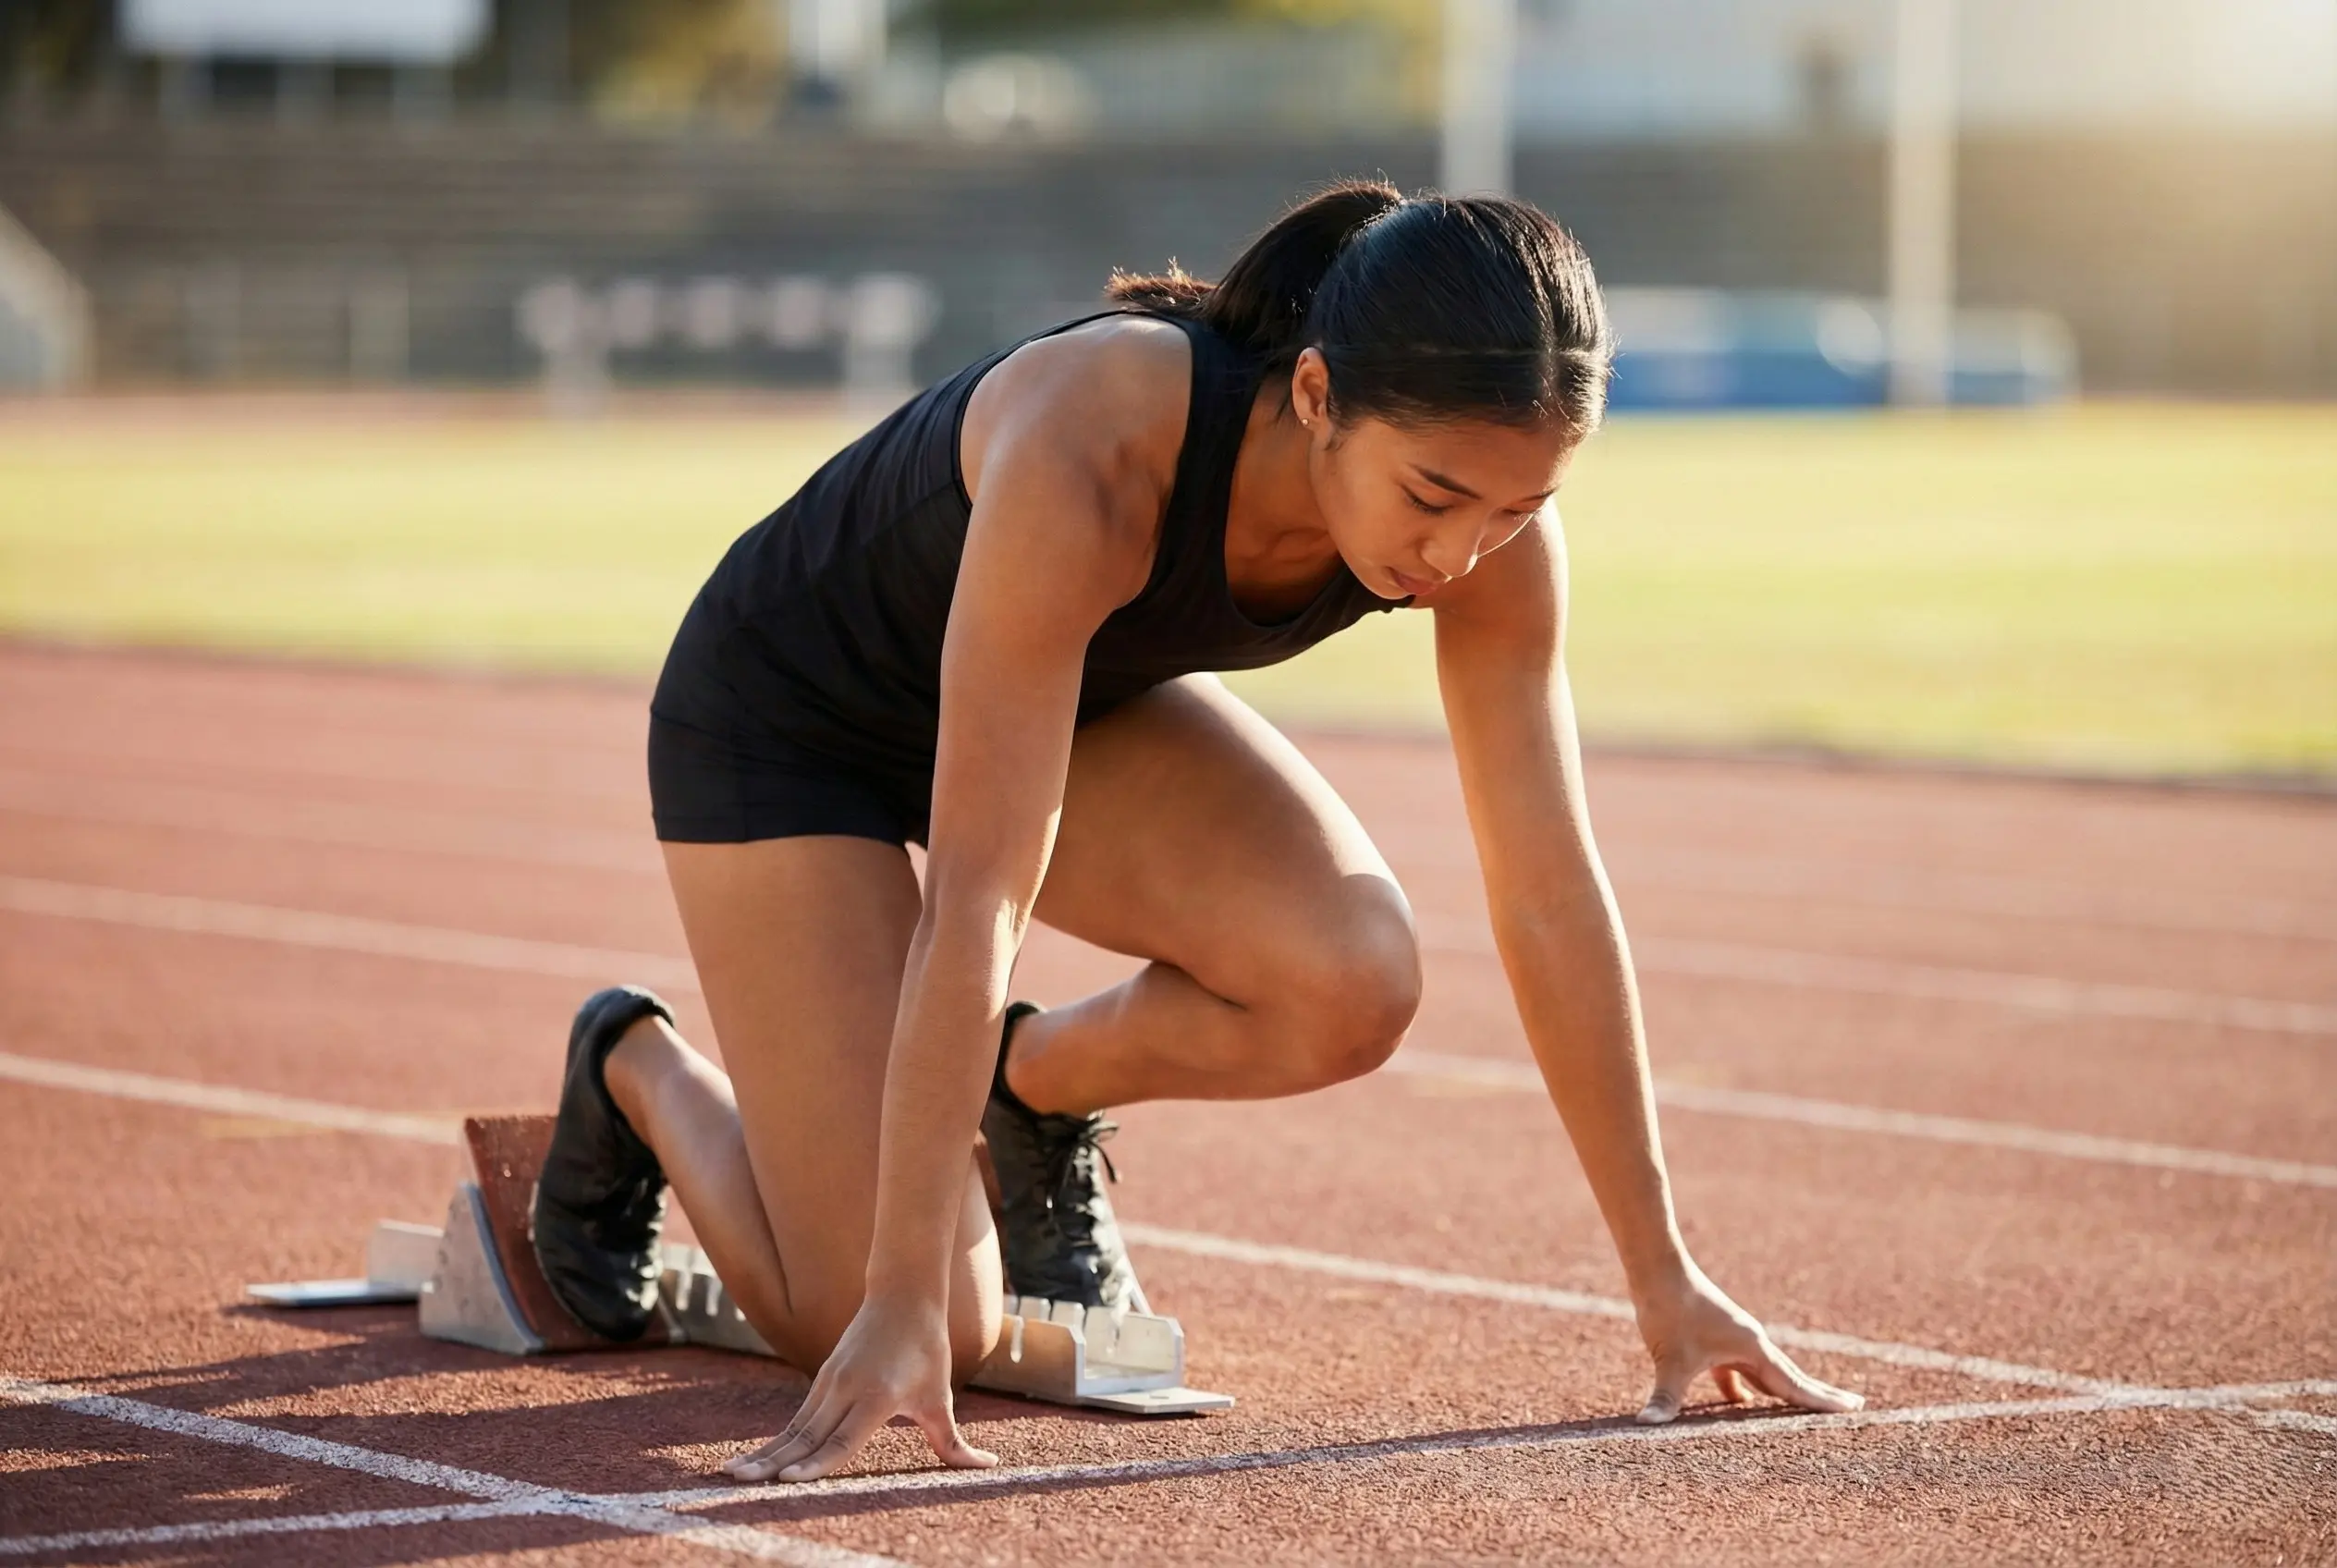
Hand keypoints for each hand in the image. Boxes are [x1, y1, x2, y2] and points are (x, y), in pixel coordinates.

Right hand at [723, 1293, 998, 1481]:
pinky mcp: (821, 1382)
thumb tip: (987, 1466)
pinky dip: (773, 1442)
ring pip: (793, 1429)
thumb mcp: (940, 1396)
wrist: (902, 1295)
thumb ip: (952, 1442)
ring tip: (728, 1476)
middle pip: (805, 1436)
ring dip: (761, 1454)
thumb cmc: (926, 1348)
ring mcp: (829, 1384)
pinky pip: (795, 1420)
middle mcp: (846, 1390)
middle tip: (739, 1484)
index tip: (789, 1481)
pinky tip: (750, 1462)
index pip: (843, 1439)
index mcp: (877, 1396)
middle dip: (772, 1464)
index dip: (817, 1464)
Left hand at [1631, 1258, 1862, 1424]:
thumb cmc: (1668, 1310)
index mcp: (1752, 1349)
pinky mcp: (1715, 1338)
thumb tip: (1647, 1424)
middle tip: (1854, 1407)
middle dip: (1819, 1395)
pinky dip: (1743, 1388)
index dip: (1822, 1401)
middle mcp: (1751, 1343)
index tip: (1854, 1409)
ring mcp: (1735, 1339)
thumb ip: (1665, 1397)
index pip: (1794, 1384)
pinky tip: (1739, 1402)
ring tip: (1805, 1409)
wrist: (1657, 1269)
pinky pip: (1738, 1369)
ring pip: (1766, 1373)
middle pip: (1792, 1377)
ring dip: (1785, 1392)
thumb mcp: (1670, 1359)